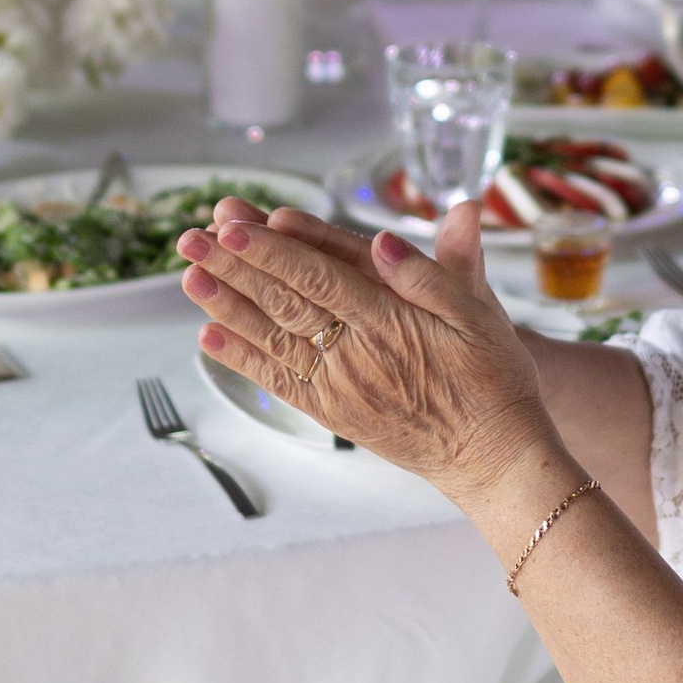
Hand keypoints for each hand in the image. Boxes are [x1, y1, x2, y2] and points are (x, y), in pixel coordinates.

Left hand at [179, 197, 550, 510]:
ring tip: (189, 279)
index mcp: (392, 320)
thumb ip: (439, 271)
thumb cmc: (493, 378)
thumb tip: (389, 240)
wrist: (494, 457)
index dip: (274, 250)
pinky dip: (243, 359)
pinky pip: (279, 382)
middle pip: (285, 302)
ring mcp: (341, 386)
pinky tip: (211, 337)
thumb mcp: (482, 313)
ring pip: (273, 339)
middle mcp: (358, 353)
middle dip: (234, 268)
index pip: (320, 276)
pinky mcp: (333, 412)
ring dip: (227, 308)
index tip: (235, 225)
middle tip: (191, 239)